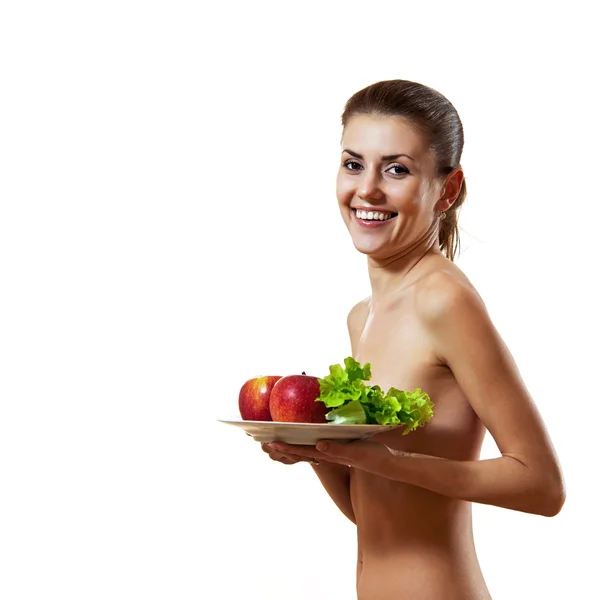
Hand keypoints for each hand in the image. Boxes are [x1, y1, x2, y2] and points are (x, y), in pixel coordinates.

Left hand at [266, 439, 396, 474]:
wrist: (388, 465)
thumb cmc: (373, 458)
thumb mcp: (356, 453)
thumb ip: (337, 450)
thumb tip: (318, 446)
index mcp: (329, 454)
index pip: (303, 451)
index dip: (287, 448)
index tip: (271, 443)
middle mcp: (328, 454)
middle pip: (300, 451)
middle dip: (283, 448)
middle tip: (265, 443)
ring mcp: (333, 452)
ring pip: (307, 449)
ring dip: (292, 445)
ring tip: (278, 439)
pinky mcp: (339, 448)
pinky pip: (318, 446)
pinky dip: (306, 442)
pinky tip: (305, 437)